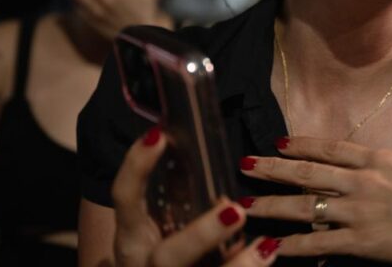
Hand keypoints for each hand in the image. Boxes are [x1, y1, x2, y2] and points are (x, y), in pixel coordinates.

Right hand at [112, 127, 280, 265]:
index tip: (158, 136)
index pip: (124, 197)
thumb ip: (181, 200)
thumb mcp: (159, 223)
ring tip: (264, 245)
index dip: (135, 167)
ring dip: (235, 266)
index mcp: (132, 236)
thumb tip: (220, 181)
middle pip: (167, 255)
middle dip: (201, 235)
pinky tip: (268, 254)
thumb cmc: (159, 248)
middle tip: (235, 210)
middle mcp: (141, 262)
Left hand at [238, 98, 391, 266]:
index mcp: (379, 160)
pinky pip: (319, 243)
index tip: (278, 142)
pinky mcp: (361, 242)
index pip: (331, 148)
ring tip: (245, 205)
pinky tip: (271, 246)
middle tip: (245, 164)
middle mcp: (362, 183)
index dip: (302, 144)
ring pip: (305, 207)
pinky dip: (293, 246)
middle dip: (273, 170)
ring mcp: (358, 213)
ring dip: (272, 205)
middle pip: (308, 173)